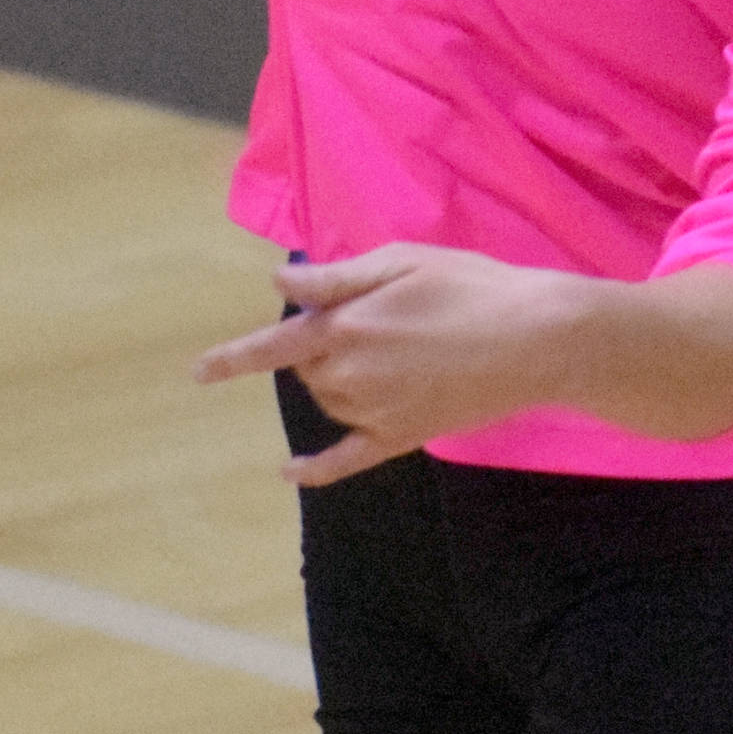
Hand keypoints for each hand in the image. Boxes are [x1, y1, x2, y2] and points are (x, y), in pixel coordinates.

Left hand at [193, 244, 581, 488]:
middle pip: (307, 368)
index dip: (233, 359)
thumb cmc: (468, 285)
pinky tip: (289, 472)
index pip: (273, 347)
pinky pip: (348, 459)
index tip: (197, 373)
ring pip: (329, 400)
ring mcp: (377, 412)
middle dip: (318, 344)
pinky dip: (316, 468)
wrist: (535, 338)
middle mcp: (352, 375)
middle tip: (374, 315)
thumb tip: (279, 284)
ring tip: (392, 347)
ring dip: (333, 380)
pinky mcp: (404, 437)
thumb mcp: (400, 261)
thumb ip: (334, 279)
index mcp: (347, 326)